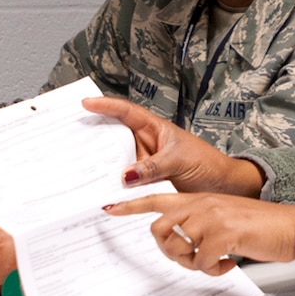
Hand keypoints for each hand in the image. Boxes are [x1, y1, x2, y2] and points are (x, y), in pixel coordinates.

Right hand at [84, 96, 263, 196]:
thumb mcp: (179, 161)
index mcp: (155, 129)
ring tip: (76, 168)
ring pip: (117, 161)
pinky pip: (125, 183)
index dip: (106, 106)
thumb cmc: (207, 165)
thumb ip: (152, 168)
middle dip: (93, 135)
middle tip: (69, 137)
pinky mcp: (146, 183)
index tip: (86, 103)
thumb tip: (124, 176)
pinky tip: (100, 192)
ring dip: (100, 165)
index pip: (126, 113)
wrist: (224, 188)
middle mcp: (146, 144)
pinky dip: (113, 187)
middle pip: (114, 136)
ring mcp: (145, 164)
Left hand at [103, 193, 294, 274]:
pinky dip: (213, 270)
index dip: (131, 205)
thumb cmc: (259, 226)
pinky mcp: (222, 234)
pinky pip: (202, 262)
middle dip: (169, 251)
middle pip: (159, 230)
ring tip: (213, 261)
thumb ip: (199, 225)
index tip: (110, 208)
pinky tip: (228, 263)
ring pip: (179, 249)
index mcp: (199, 199)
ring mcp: (211, 217)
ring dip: (193, 264)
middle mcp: (201, 204)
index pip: (157, 199)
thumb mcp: (223, 219)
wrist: (289, 226)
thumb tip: (181, 246)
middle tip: (191, 258)